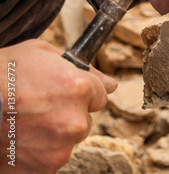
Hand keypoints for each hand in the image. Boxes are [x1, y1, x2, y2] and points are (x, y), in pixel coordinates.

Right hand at [0, 40, 116, 173]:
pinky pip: (50, 160)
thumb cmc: (1, 74)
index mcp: (79, 88)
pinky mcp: (43, 168)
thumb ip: (83, 68)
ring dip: (53, 135)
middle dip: (68, 115)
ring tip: (25, 124)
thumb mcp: (41, 53)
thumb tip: (110, 83)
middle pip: (84, 120)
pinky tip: (19, 140)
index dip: (82, 93)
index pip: (101, 96)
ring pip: (67, 141)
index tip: (64, 93)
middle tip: (39, 108)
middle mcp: (75, 119)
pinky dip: (38, 153)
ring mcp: (60, 147)